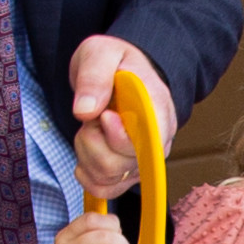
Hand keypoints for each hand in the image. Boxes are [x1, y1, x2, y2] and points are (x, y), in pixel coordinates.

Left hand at [66, 36, 169, 197]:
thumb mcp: (100, 53)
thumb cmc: (115, 63)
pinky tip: (85, 154)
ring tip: (90, 129)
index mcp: (158, 109)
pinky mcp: (128, 173)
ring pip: (109, 179)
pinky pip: (106, 189)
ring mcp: (143, 160)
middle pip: (122, 165)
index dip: (120, 138)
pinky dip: (88, 176)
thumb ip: (94, 76)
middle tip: (92, 116)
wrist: (118, 75)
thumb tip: (86, 111)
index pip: (149, 142)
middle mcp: (158, 140)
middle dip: (93, 141)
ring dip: (86, 155)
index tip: (104, 116)